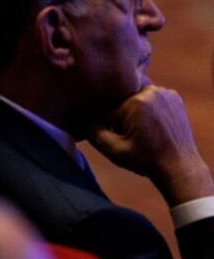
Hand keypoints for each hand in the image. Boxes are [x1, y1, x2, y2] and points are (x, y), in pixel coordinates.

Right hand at [89, 85, 213, 205]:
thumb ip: (93, 131)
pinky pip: (149, 97)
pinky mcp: (174, 96)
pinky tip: (151, 124)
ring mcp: (165, 92)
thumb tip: (80, 116)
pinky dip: (147, 107)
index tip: (117, 137)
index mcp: (136, 102)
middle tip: (130, 135)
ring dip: (133, 110)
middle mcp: (151, 91)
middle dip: (120, 115)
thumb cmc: (145, 160)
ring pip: (135, 97)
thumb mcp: (113, 150)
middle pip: (121, 100)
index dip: (108, 124)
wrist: (179, 167)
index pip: (107, 108)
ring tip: (142, 131)